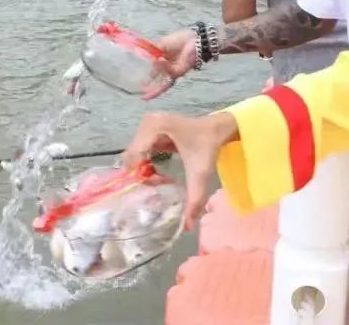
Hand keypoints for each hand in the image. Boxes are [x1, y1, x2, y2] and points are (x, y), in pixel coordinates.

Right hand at [123, 111, 238, 228]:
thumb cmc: (208, 146)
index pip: (135, 155)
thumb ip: (195, 200)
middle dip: (139, 172)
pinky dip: (145, 162)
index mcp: (156, 126)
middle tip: (154, 185)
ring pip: (134, 153)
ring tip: (157, 179)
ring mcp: (147, 123)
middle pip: (131, 155)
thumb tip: (187, 227)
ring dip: (142, 168)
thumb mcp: (201, 173)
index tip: (154, 185)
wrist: (217, 128)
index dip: (140, 174)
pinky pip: (139, 149)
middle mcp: (148, 121)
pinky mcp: (149, 128)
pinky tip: (156, 171)